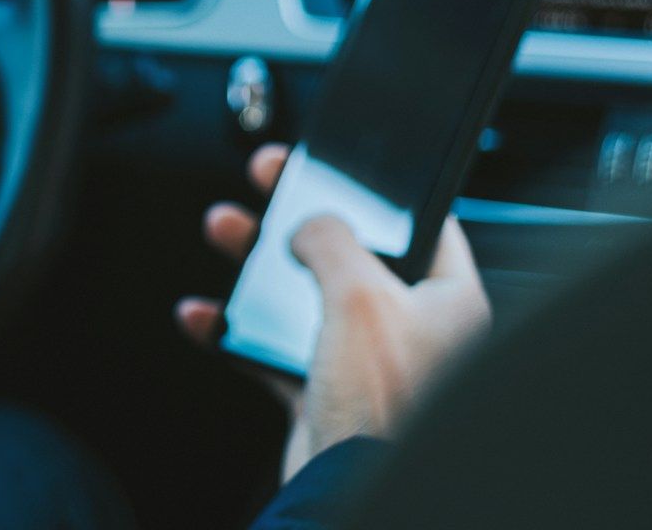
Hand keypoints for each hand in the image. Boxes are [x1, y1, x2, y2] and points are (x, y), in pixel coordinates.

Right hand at [176, 145, 491, 483]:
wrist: (347, 490)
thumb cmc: (382, 406)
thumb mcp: (360, 294)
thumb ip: (332, 240)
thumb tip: (310, 223)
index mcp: (447, 300)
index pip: (420, 224)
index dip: (373, 189)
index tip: (335, 163)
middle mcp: (411, 329)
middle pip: (348, 251)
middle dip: (297, 216)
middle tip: (267, 181)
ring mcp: (365, 361)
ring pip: (304, 292)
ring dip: (257, 263)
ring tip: (224, 230)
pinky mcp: (324, 391)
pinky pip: (271, 347)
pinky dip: (234, 328)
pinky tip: (204, 314)